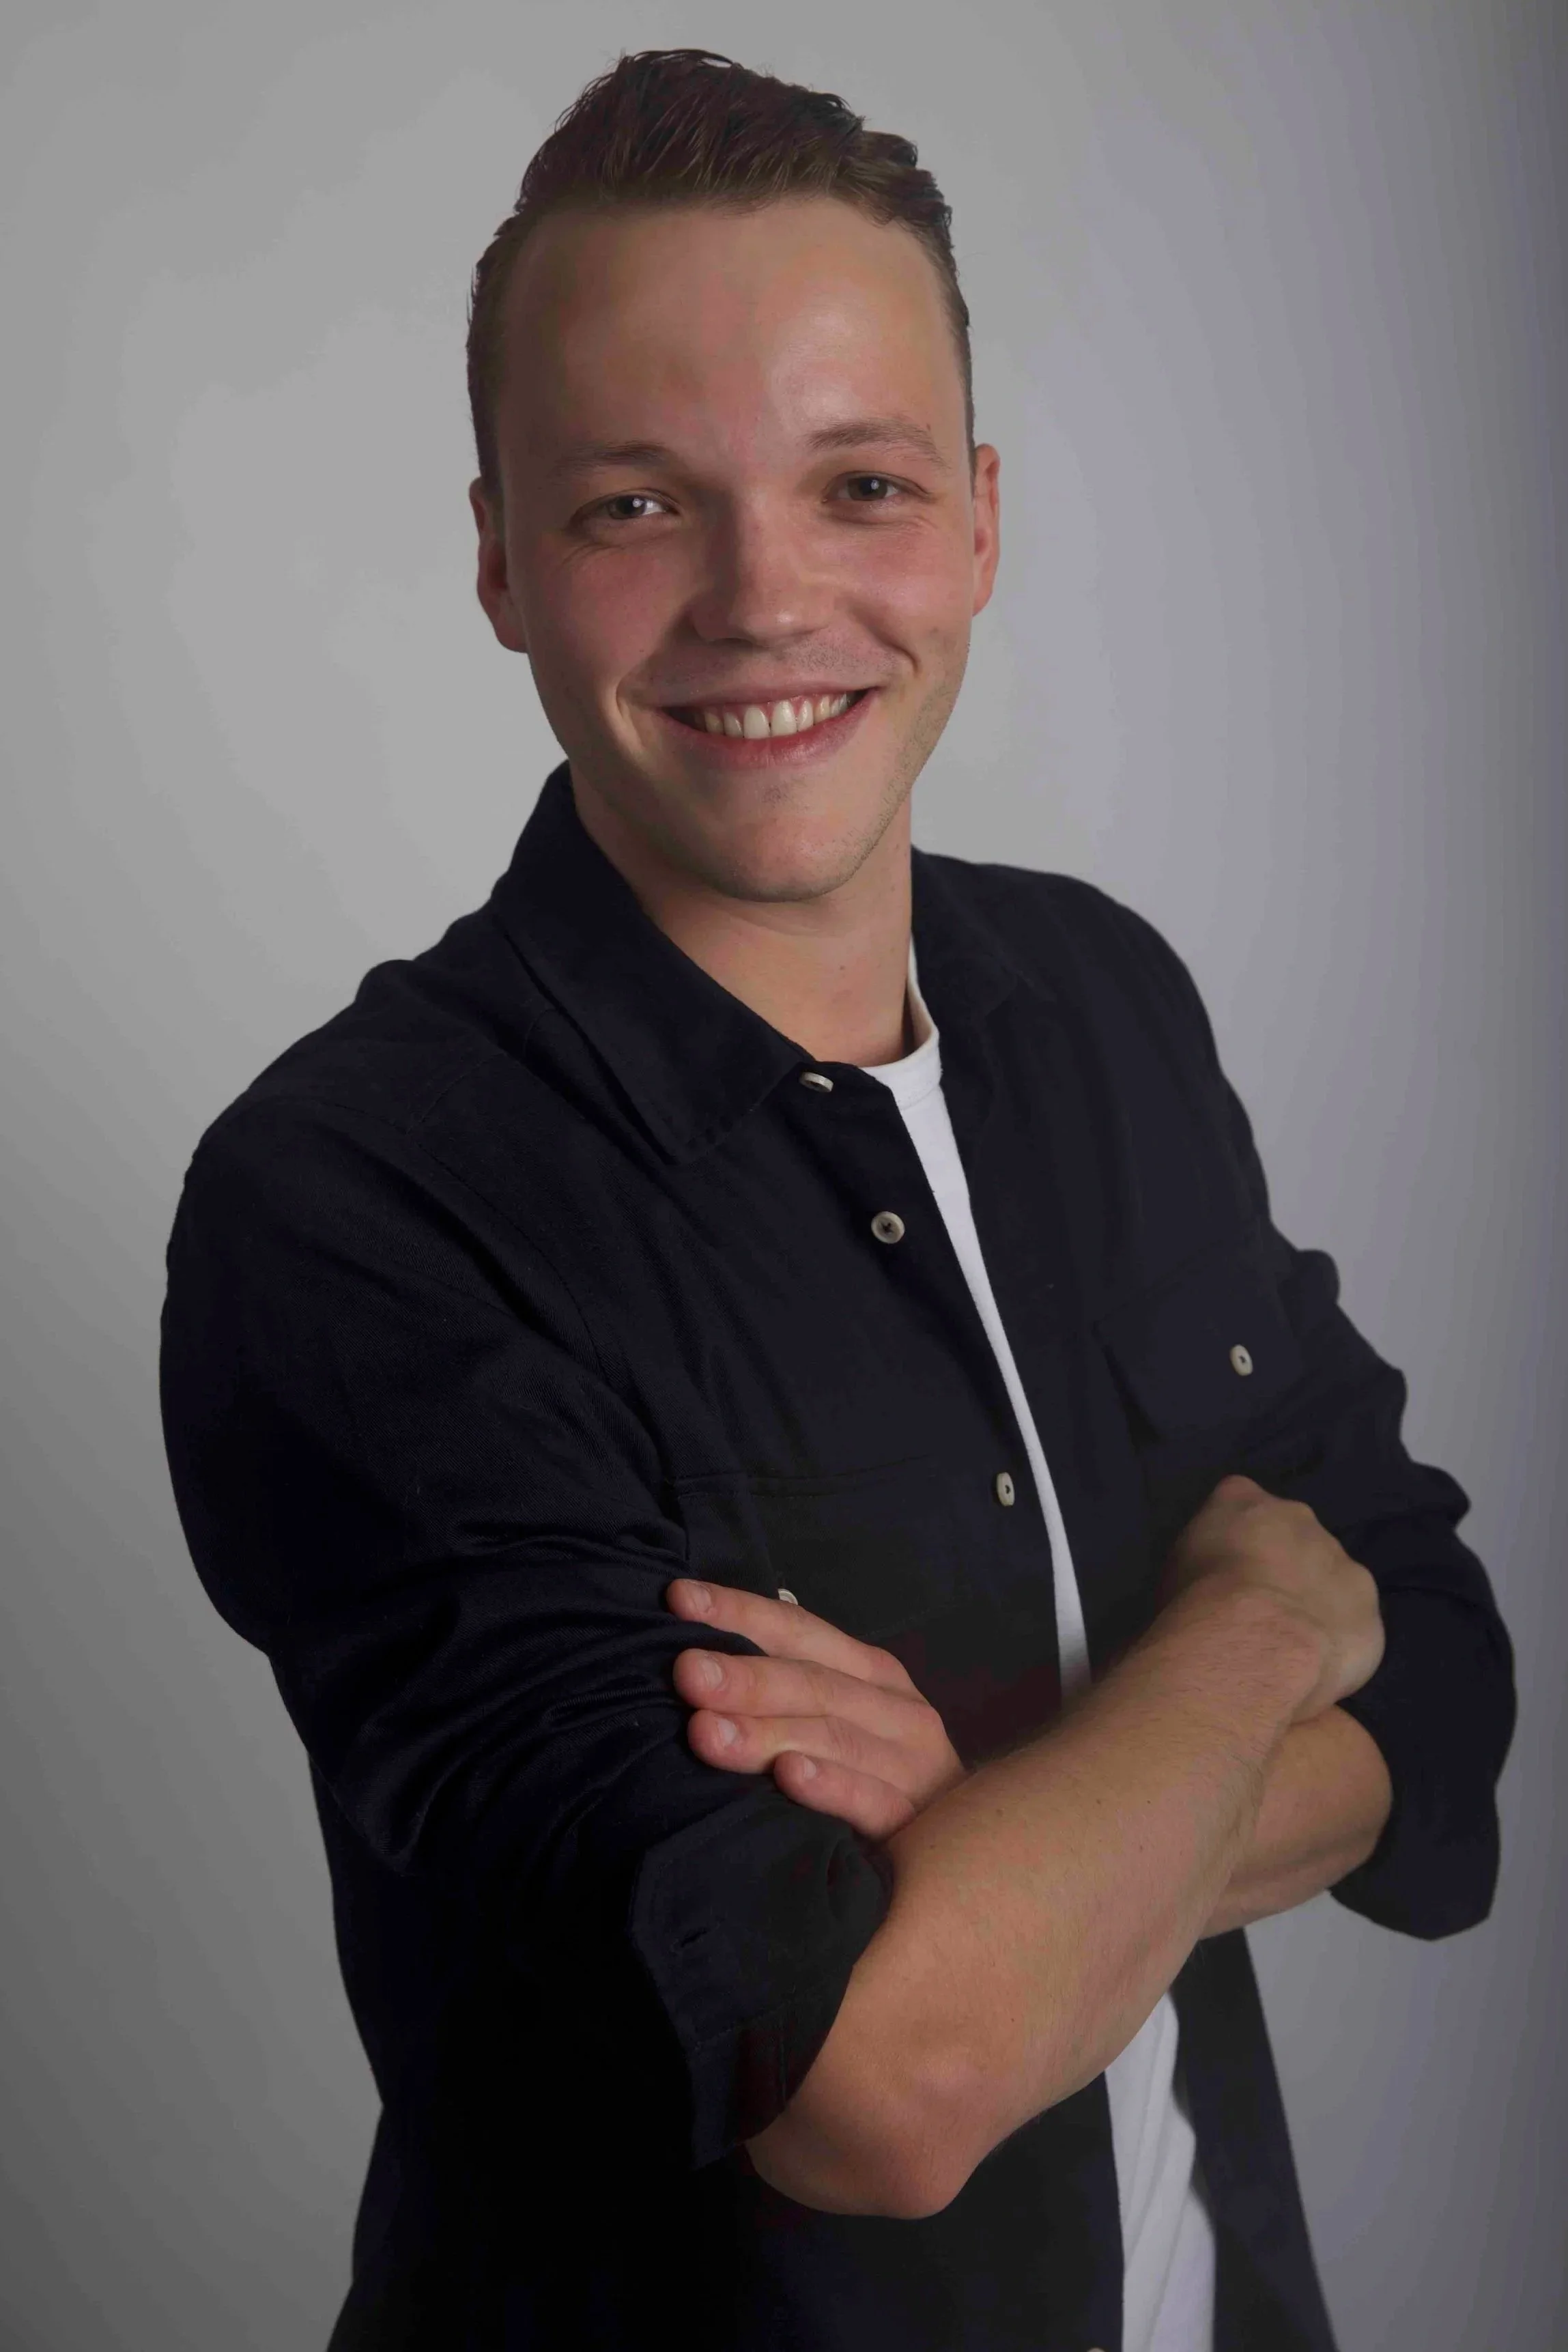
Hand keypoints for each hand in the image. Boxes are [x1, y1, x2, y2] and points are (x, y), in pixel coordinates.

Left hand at [663, 1579, 969, 1838]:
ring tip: (706, 1730)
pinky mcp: (916, 1823)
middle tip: (686, 1672)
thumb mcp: (841, 1719)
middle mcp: (895, 1709)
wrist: (963, 1851)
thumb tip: (702, 1656)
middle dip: (745, 1676)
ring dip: (767, 1732)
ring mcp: (911, 1765)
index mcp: (871, 1674)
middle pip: (813, 1683)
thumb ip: (789, 1687)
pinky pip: (872, 1801)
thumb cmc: (876, 1776)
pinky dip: (831, 1786)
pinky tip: (789, 1776)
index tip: (679, 1600)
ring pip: (833, 1738)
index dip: (740, 1612)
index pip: (800, 1631)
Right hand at [1156, 1473, 1385, 1722]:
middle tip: (1260, 1609)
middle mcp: (1300, 1517)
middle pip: (1295, 1536)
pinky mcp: (1369, 1612)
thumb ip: (1205, 1554)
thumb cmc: (1197, 1600)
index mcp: (1243, 1498)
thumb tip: (1214, 1573)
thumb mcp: (1176, 1564)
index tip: (1226, 1570)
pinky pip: (1354, 1626)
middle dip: (1284, 1566)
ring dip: (1316, 1602)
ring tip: (1289, 1643)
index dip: (1236, 1537)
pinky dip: (1337, 1642)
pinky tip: (1313, 1667)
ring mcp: (1343, 1563)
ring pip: (1331, 1579)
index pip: (1239, 1500)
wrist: (1253, 1639)